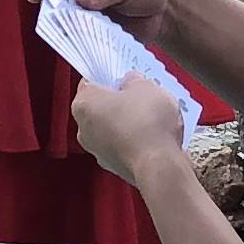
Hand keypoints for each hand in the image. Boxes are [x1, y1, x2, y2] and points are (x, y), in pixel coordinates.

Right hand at [34, 0, 176, 40]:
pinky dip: (76, 39)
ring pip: (60, 16)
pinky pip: (74, 34)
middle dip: (53, 5)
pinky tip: (83, 43)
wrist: (165, 9)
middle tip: (58, 17)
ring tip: (77, 31)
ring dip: (65, 25)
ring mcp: (78, 7)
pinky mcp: (86, 27)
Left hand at [70, 74, 186, 183]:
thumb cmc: (147, 121)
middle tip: (142, 95)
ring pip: (113, 128)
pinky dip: (136, 141)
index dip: (109, 77)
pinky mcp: (115, 167)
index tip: (124, 76)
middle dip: (120, 101)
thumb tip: (130, 82)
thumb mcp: (146, 86)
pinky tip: (155, 137)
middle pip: (101, 107)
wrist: (159, 165)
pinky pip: (125, 146)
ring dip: (129, 122)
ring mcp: (98, 151)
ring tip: (154, 117)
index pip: (90, 83)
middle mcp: (84, 129)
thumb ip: (134, 80)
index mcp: (83, 104)